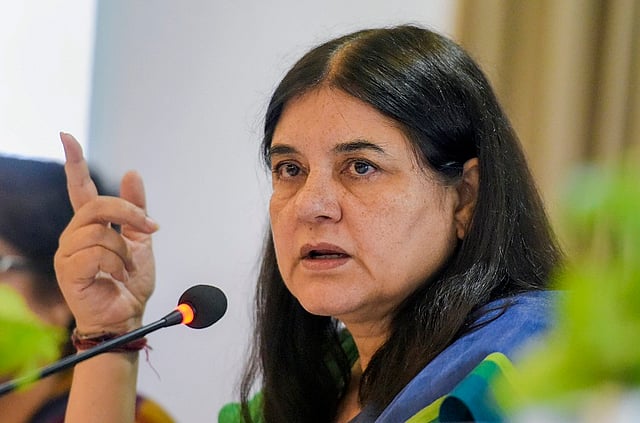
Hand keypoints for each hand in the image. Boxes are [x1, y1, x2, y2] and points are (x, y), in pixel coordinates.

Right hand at [54, 133, 158, 334]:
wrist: (128, 316)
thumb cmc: (130, 282)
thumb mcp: (140, 240)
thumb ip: (135, 210)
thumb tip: (132, 173)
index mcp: (91, 226)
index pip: (79, 189)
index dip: (73, 162)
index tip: (66, 136)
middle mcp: (74, 236)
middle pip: (98, 205)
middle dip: (130, 213)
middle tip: (150, 228)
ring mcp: (68, 254)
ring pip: (99, 232)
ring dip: (124, 251)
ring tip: (127, 268)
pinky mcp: (68, 272)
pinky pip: (95, 253)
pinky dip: (117, 265)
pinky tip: (118, 277)